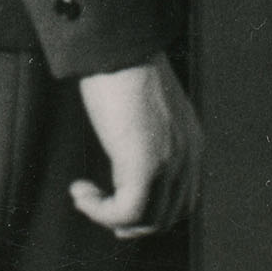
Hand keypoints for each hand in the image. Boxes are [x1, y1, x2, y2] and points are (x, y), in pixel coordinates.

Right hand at [73, 56, 200, 238]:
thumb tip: (125, 156)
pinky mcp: (147, 166)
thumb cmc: (120, 68)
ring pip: (146, 221)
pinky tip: (79, 191)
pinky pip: (125, 213)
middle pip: (167, 218)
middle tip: (97, 207)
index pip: (182, 201)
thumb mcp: (144, 109)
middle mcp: (189, 157)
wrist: (116, 46)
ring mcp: (171, 163)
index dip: (149, 215)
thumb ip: (147, 135)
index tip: (114, 203)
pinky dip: (99, 211)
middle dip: (130, 224)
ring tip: (83, 195)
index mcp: (191, 144)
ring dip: (109, 217)